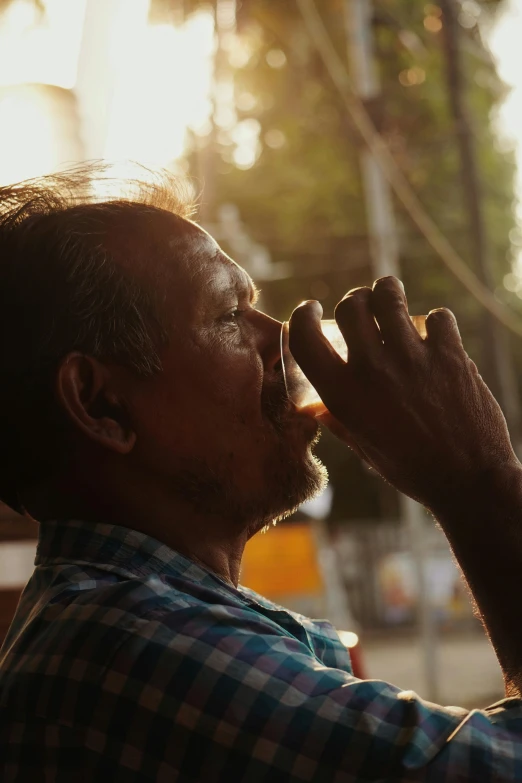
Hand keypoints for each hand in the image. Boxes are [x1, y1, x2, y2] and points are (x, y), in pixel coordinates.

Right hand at [289, 277, 518, 509]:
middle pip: (350, 306)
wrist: (467, 480)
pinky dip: (436, 322)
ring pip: (389, 296)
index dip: (302, 316)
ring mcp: (411, 357)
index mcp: (343, 394)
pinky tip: (435, 335)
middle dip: (354, 300)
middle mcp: (371, 369)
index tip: (311, 310)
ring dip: (388, 293)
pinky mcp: (448, 353)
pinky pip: (437, 316)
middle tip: (362, 307)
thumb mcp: (365, 449)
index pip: (304, 337)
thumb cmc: (411, 469)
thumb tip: (319, 408)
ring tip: (392, 298)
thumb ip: (339, 421)